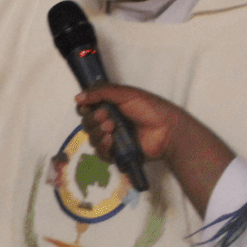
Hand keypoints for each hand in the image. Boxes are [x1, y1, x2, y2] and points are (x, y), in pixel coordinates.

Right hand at [75, 84, 233, 215]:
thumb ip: (101, 92)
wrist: (168, 130)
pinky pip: (100, 153)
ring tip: (112, 128)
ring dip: (97, 132)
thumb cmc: (151, 109)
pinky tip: (111, 141)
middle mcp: (109, 122)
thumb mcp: (126, 94)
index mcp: (110, 107)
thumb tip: (78, 97)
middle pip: (86, 123)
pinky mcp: (117, 154)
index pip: (87, 108)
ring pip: (91, 138)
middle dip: (92, 119)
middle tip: (106, 116)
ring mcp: (112, 139)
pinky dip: (103, 146)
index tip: (86, 105)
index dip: (84, 107)